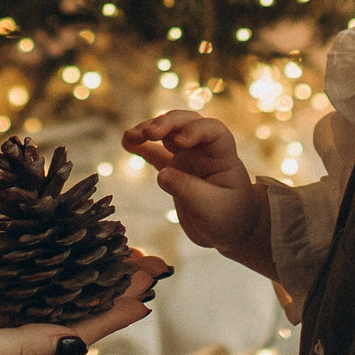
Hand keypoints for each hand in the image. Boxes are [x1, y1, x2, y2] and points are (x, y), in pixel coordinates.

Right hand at [0, 252, 162, 354]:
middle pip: (67, 309)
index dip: (113, 312)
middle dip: (108, 286)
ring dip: (82, 266)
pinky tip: (64, 235)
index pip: (74, 336)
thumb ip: (21, 349)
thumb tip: (78, 344)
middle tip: (148, 262)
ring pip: (47, 286)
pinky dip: (46, 251)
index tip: (150, 290)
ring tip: (116, 246)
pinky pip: (14, 264)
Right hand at [122, 112, 274, 278]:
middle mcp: (205, 151)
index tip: (181, 141)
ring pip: (168, 134)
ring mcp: (188, 158)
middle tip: (149, 134)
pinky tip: (126, 142)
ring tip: (129, 136)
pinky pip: (155, 154)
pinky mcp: (174, 170)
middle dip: (167, 123)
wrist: (228, 231)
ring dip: (149, 130)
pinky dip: (142, 148)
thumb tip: (161, 174)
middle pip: (187, 123)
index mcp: (223, 156)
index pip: (213, 130)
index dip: (196, 129)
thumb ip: (188, 190)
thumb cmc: (229, 219)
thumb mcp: (212, 209)